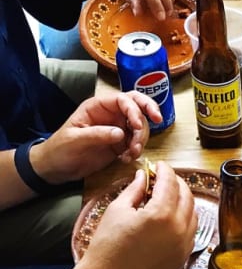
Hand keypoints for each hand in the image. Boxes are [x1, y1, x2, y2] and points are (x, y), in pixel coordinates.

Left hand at [32, 91, 158, 184]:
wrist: (56, 168)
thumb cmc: (60, 149)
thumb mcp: (75, 140)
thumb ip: (98, 134)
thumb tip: (121, 133)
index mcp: (97, 107)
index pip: (123, 99)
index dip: (134, 109)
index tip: (138, 126)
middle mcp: (110, 115)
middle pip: (137, 106)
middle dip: (148, 112)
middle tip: (158, 121)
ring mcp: (117, 129)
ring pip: (140, 127)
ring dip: (142, 139)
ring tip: (133, 153)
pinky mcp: (120, 144)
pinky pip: (136, 143)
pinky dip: (137, 151)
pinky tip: (127, 159)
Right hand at [78, 162, 196, 268]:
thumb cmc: (107, 245)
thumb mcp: (118, 209)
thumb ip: (135, 189)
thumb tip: (143, 176)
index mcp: (162, 214)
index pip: (171, 182)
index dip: (164, 170)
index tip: (158, 165)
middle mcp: (179, 229)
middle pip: (187, 196)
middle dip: (176, 183)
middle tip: (163, 179)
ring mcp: (184, 245)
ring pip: (193, 213)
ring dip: (183, 201)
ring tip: (166, 197)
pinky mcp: (182, 257)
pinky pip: (191, 232)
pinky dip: (185, 219)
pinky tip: (171, 217)